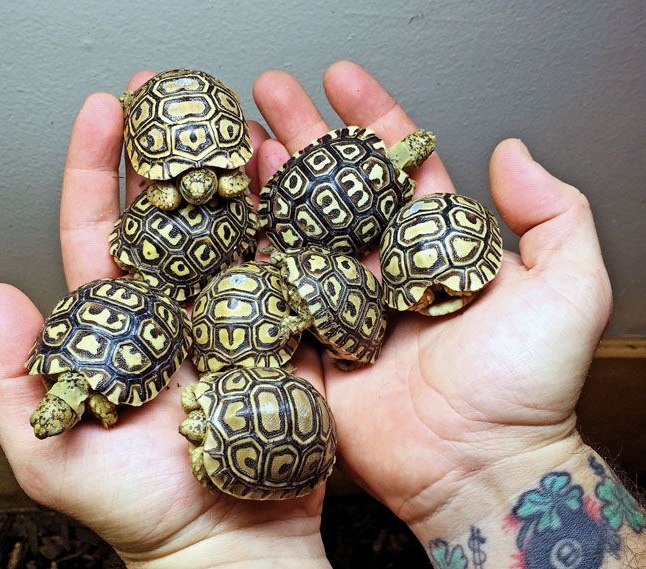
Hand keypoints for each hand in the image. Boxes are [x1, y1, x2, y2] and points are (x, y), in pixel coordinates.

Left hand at [0, 72, 330, 568]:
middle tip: (175, 93)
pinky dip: (294, 229)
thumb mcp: (55, 455)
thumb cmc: (142, 512)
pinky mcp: (286, 335)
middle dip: (169, 150)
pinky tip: (297, 186)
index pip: (101, 231)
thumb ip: (16, 383)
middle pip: (171, 216)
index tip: (106, 112)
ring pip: (234, 232)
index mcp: (123, 324)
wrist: (229, 544)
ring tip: (241, 123)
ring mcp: (234, 316)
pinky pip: (290, 273)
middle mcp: (177, 310)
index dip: (99, 170)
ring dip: (237, 177)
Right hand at [253, 61, 611, 535]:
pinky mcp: (310, 346)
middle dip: (302, 137)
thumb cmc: (526, 388)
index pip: (396, 166)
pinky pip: (273, 295)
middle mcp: (383, 271)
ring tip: (238, 142)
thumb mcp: (566, 291)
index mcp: (433, 248)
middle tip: (268, 95)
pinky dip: (248, 257)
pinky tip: (226, 220)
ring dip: (267, 186)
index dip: (369, 118)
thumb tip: (515, 152)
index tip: (339, 79)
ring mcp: (341, 307)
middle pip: (335, 189)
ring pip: (297, 232)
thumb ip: (553, 214)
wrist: (476, 469)